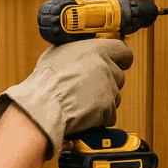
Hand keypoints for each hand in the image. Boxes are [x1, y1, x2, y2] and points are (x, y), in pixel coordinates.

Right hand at [0, 39, 132, 159]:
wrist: (43, 105)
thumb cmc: (46, 81)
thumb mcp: (58, 54)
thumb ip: (78, 52)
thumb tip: (83, 54)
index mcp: (95, 50)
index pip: (123, 51)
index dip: (121, 59)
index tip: (119, 63)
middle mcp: (105, 67)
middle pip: (119, 76)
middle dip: (108, 84)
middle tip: (90, 88)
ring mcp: (108, 88)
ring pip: (115, 97)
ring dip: (103, 101)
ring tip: (82, 101)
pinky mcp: (107, 108)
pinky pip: (109, 114)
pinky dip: (99, 117)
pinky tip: (83, 113)